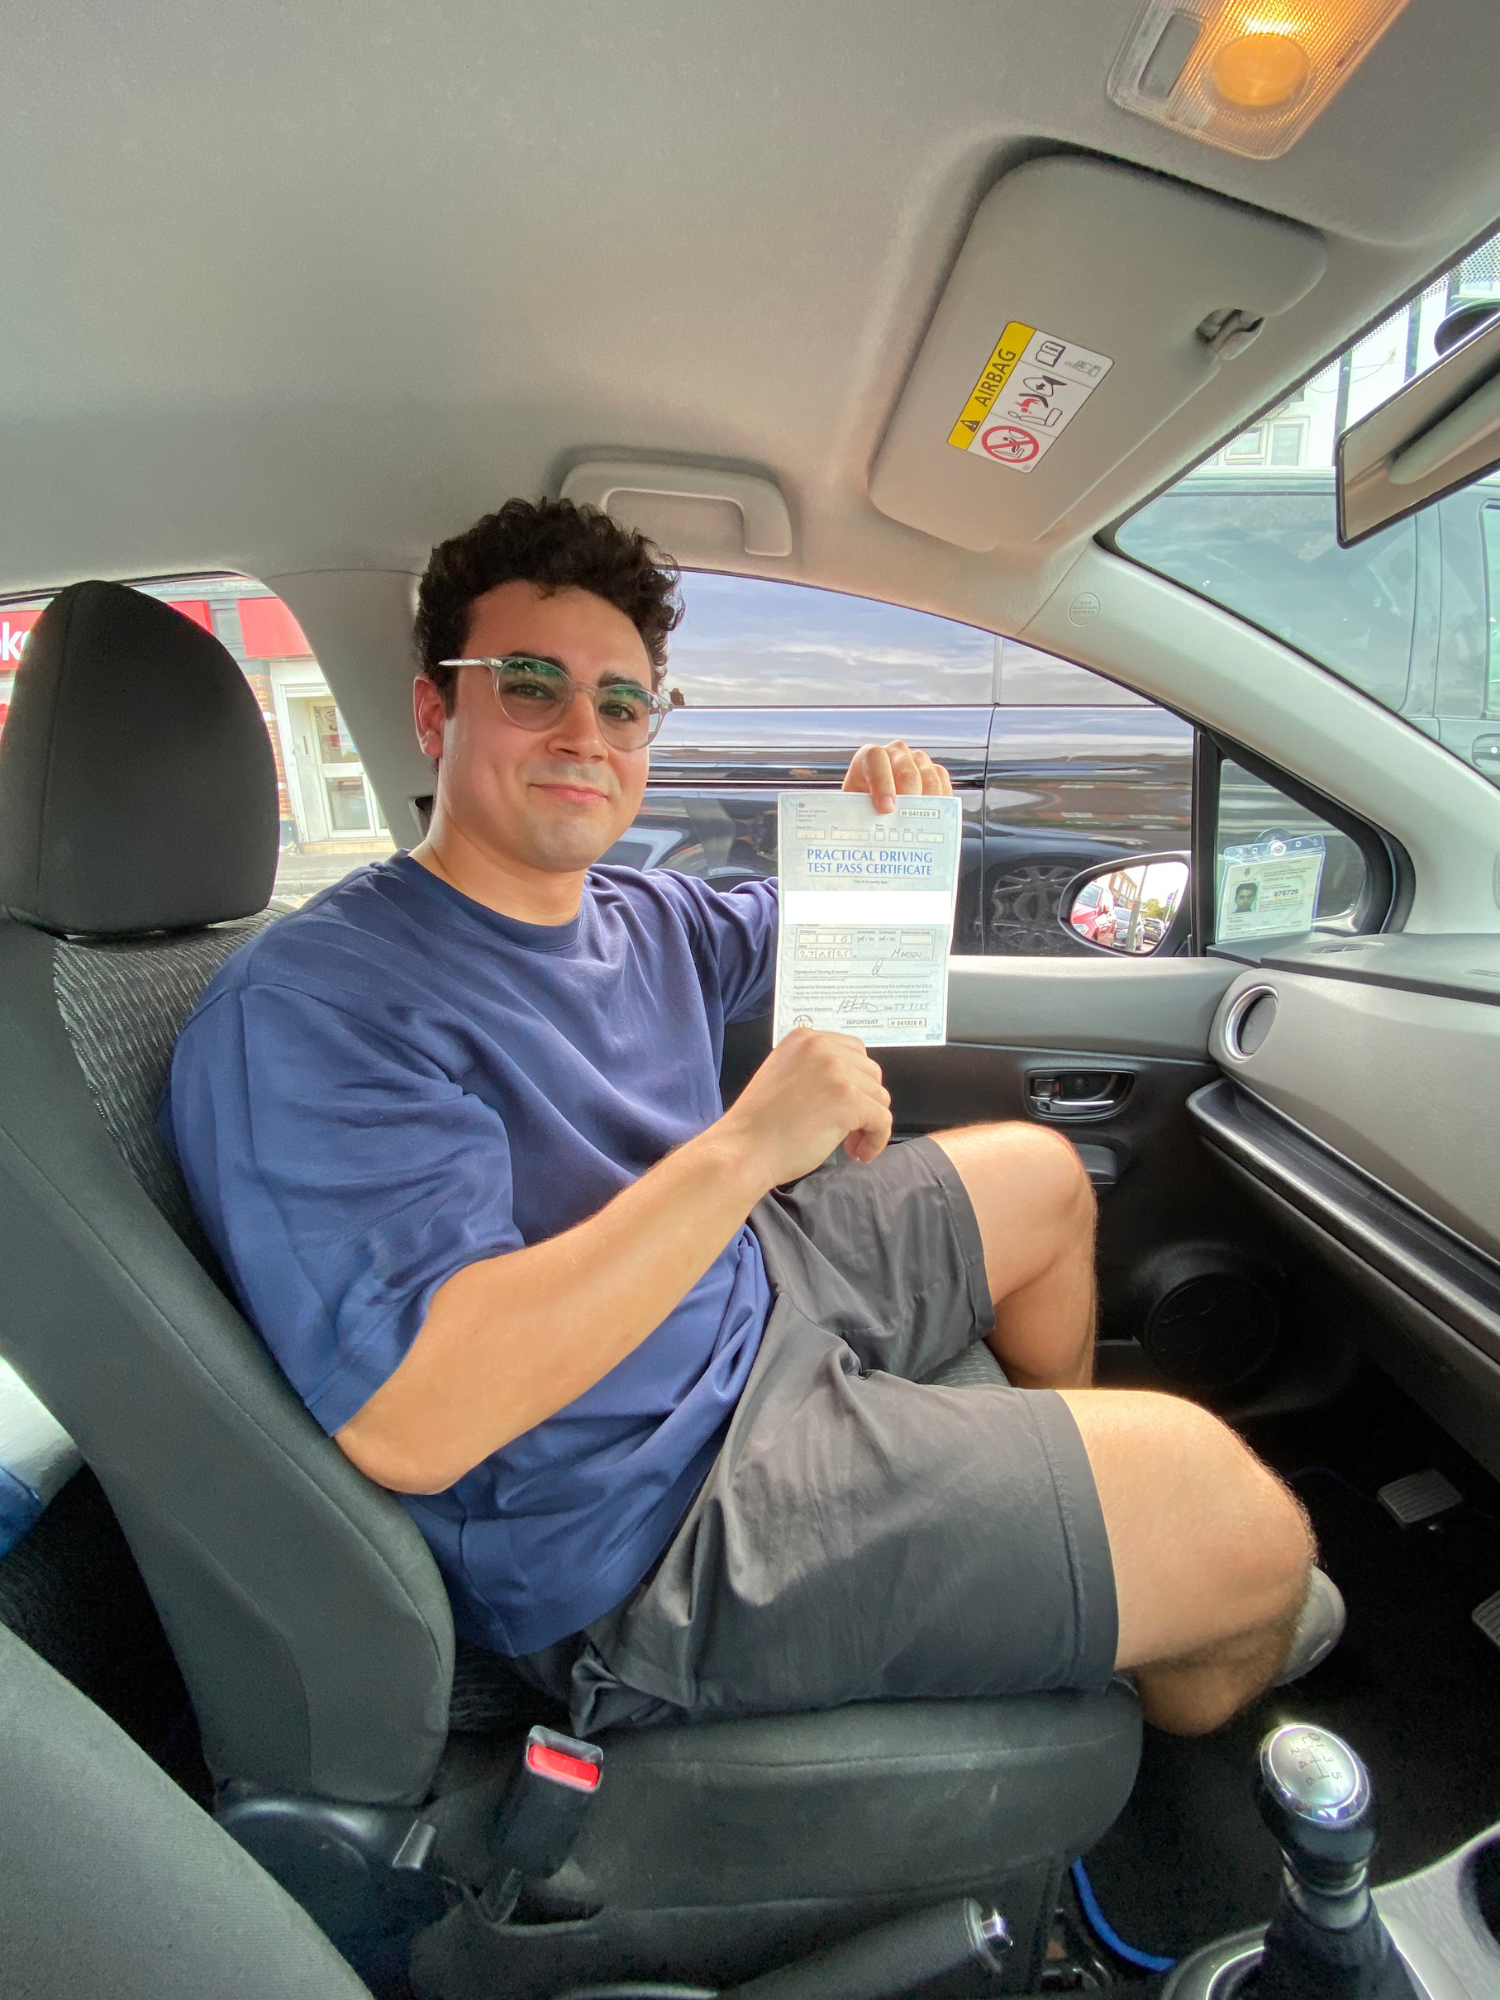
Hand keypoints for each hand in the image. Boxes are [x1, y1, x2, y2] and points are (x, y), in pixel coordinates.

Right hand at [720, 1027, 892, 1185]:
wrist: (744, 1150)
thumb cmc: (760, 1124)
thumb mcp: (785, 1074)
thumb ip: (815, 1068)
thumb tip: (853, 1082)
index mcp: (805, 1037)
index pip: (853, 1052)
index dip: (855, 1083)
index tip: (843, 1109)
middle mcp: (822, 1046)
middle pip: (871, 1073)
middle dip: (865, 1103)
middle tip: (847, 1132)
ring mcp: (836, 1070)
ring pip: (880, 1097)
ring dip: (870, 1124)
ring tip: (850, 1146)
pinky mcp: (848, 1099)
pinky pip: (882, 1119)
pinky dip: (877, 1139)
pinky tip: (859, 1154)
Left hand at [841, 739, 953, 814]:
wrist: (872, 806)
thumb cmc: (861, 807)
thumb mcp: (854, 809)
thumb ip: (858, 815)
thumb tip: (867, 836)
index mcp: (868, 757)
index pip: (875, 759)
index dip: (882, 783)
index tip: (886, 809)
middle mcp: (895, 753)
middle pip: (907, 770)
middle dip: (909, 796)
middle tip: (909, 821)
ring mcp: (917, 760)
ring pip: (929, 777)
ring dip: (928, 803)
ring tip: (925, 825)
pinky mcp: (934, 771)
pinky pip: (942, 782)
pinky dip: (941, 801)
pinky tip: (937, 820)